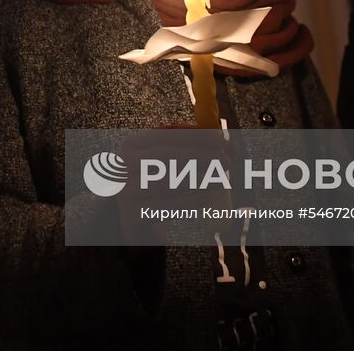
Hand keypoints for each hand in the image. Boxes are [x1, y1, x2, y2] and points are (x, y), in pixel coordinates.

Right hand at [117, 126, 235, 242]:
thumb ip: (195, 151)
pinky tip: (208, 196)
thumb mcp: (171, 163)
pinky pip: (167, 205)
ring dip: (200, 178)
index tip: (222, 140)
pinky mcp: (132, 214)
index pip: (166, 134)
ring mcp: (125, 190)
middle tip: (227, 161)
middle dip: (201, 156)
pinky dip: (191, 200)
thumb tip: (230, 146)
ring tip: (222, 178)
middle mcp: (123, 164)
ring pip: (168, 181)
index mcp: (132, 144)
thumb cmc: (159, 184)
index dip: (196, 136)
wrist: (135, 220)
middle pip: (166, 155)